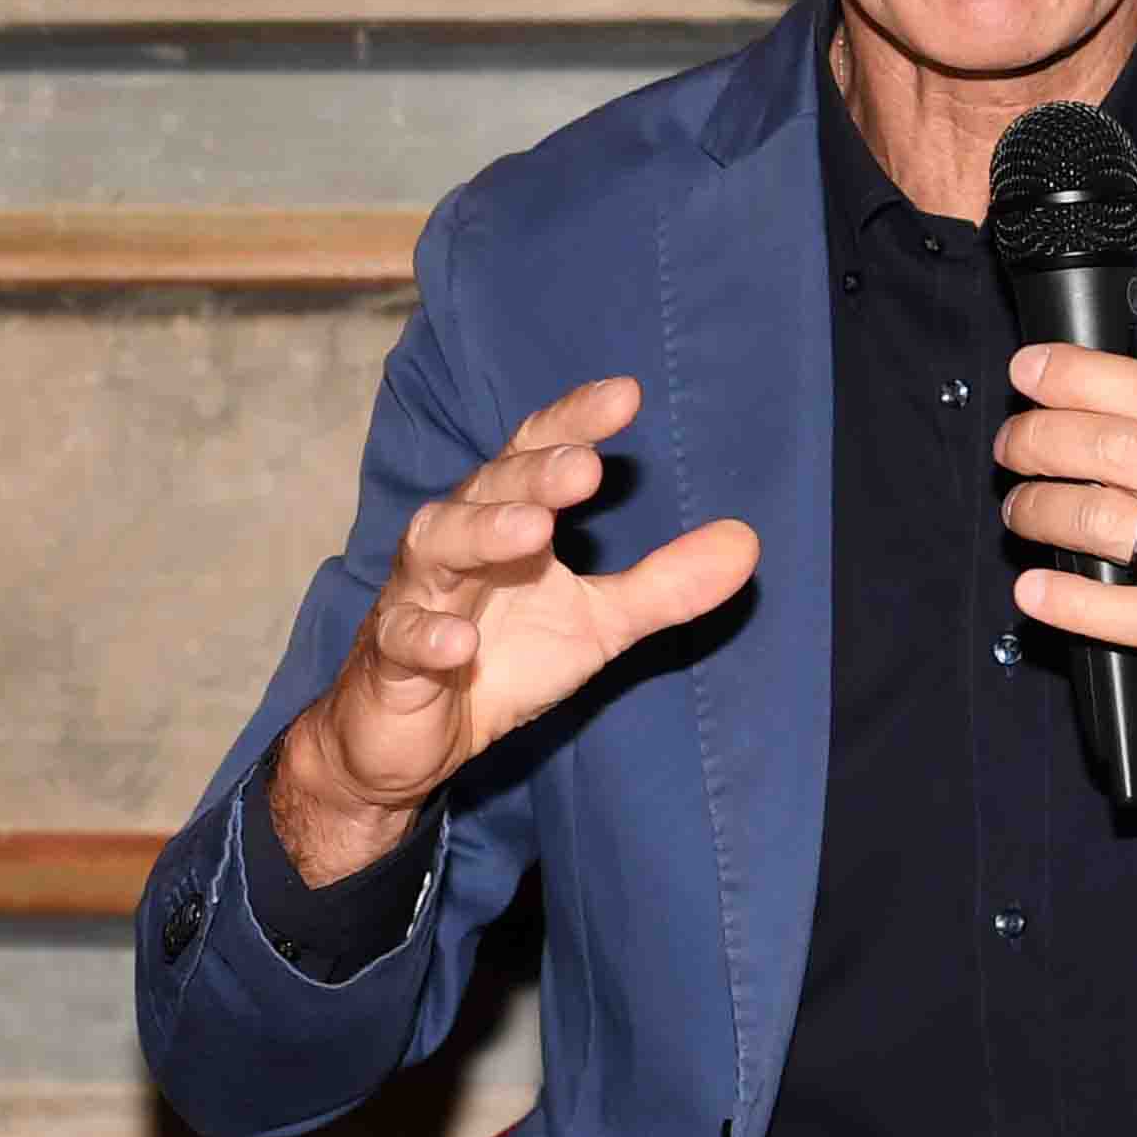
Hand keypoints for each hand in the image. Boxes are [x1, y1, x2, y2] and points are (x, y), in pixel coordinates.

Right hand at [271, 375, 761, 885]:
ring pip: (436, 547)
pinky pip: (401, 639)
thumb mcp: (595, 626)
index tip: (626, 396)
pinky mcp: (389, 660)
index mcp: (503, 521)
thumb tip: (747, 541)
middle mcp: (455, 543)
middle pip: (487, 491)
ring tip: (532, 529)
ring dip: (481, 533)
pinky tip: (461, 643)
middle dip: (534, 475)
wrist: (406, 739)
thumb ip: (662, 585)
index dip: (573, 421)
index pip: (534, 454)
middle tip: (585, 467)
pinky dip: (427, 638)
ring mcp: (416, 597)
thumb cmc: (497, 660)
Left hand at [994, 345, 1136, 796]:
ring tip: (1020, 515)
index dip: (1079, 376)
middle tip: (1011, 450)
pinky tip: (1037, 593)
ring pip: (1110, 521)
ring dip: (1042, 512)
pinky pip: (1132, 611)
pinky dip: (1071, 600)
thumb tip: (1122, 424)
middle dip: (1041, 440)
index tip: (1029, 371)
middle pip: (1117, 447)